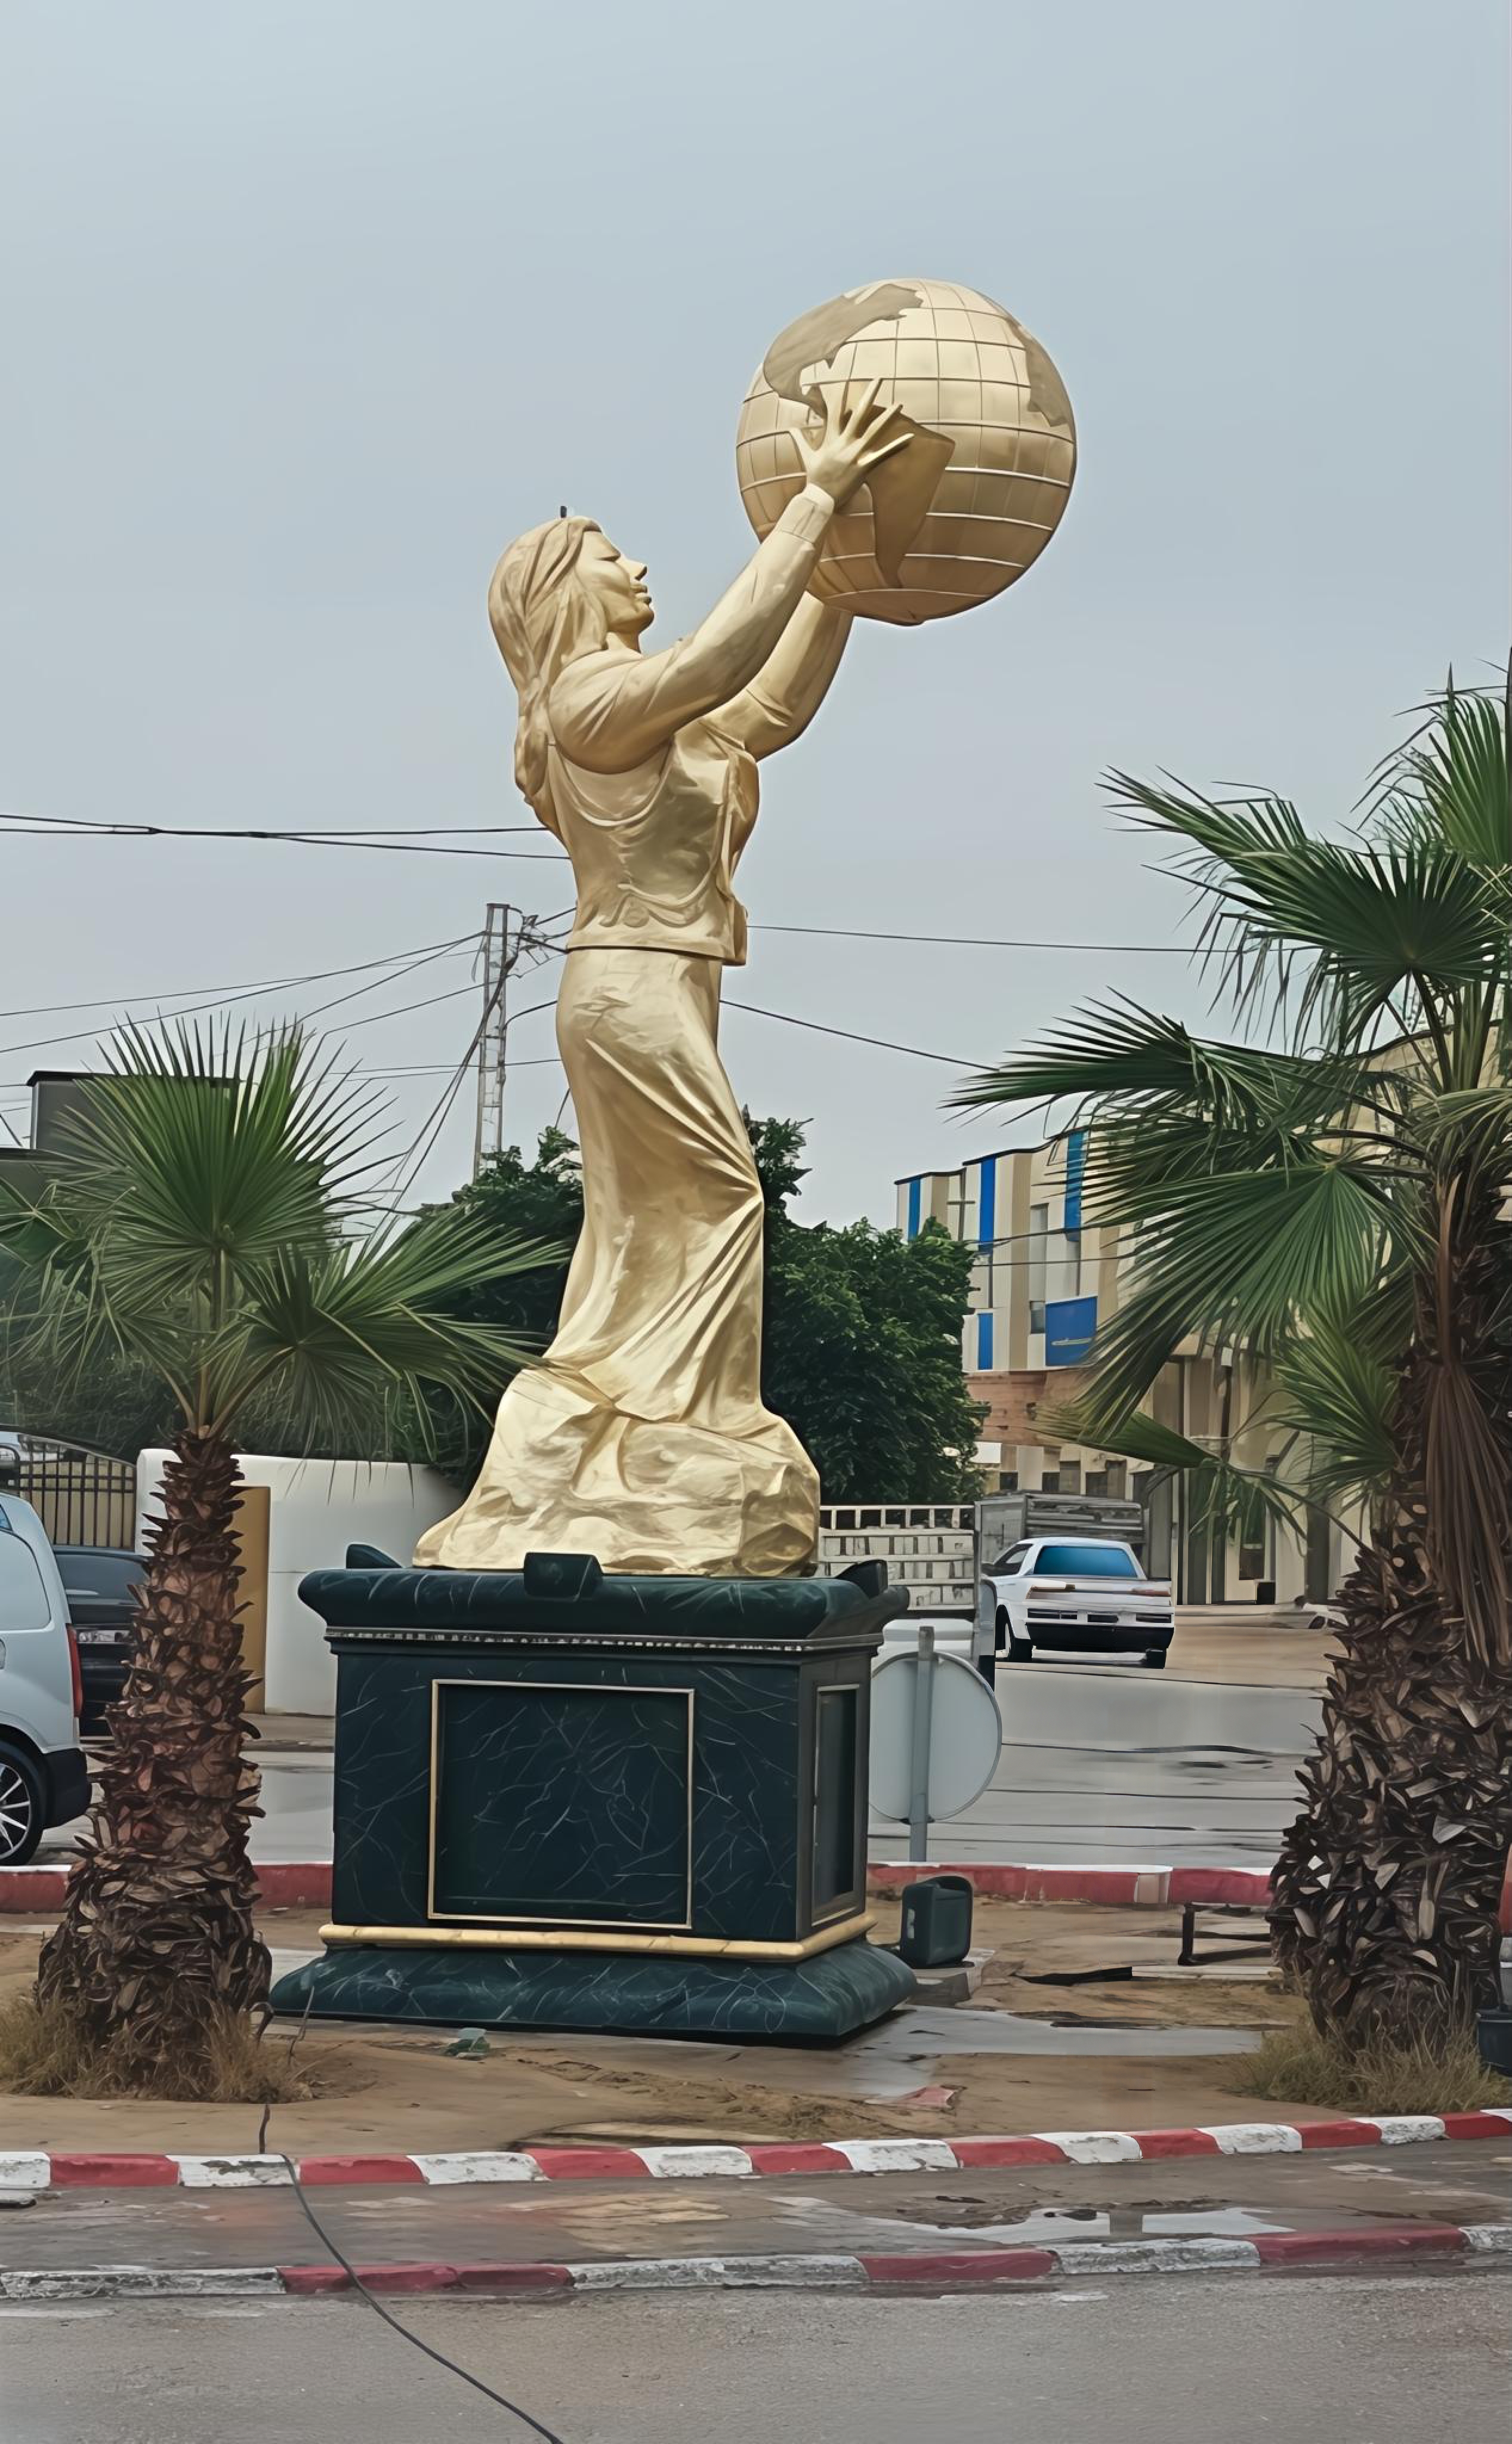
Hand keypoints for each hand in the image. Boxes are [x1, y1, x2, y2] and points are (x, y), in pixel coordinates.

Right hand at [795, 378, 909, 509]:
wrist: (818, 499)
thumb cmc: (814, 479)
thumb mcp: (807, 457)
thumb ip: (800, 440)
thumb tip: (790, 428)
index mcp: (832, 439)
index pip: (835, 411)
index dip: (841, 395)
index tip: (846, 379)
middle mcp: (844, 443)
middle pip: (858, 414)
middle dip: (869, 395)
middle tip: (878, 378)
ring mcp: (855, 454)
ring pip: (874, 431)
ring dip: (888, 417)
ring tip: (900, 404)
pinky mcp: (863, 467)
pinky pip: (883, 455)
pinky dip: (897, 447)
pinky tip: (910, 439)